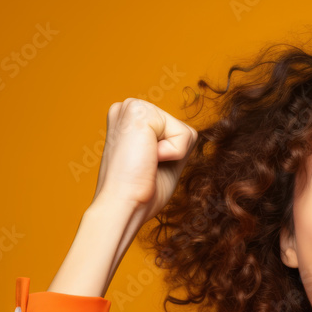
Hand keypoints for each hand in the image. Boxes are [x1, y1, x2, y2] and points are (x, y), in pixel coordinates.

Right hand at [91, 98, 199, 223]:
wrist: (122, 205)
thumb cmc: (139, 193)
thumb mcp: (161, 162)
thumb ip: (172, 143)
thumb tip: (189, 133)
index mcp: (129, 121)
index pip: (175, 133)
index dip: (171, 157)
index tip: (145, 168)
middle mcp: (127, 108)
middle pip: (182, 130)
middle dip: (173, 154)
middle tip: (146, 167)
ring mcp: (133, 106)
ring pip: (184, 131)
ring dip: (173, 155)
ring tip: (145, 163)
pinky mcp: (140, 111)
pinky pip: (184, 134)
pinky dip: (174, 153)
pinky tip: (148, 158)